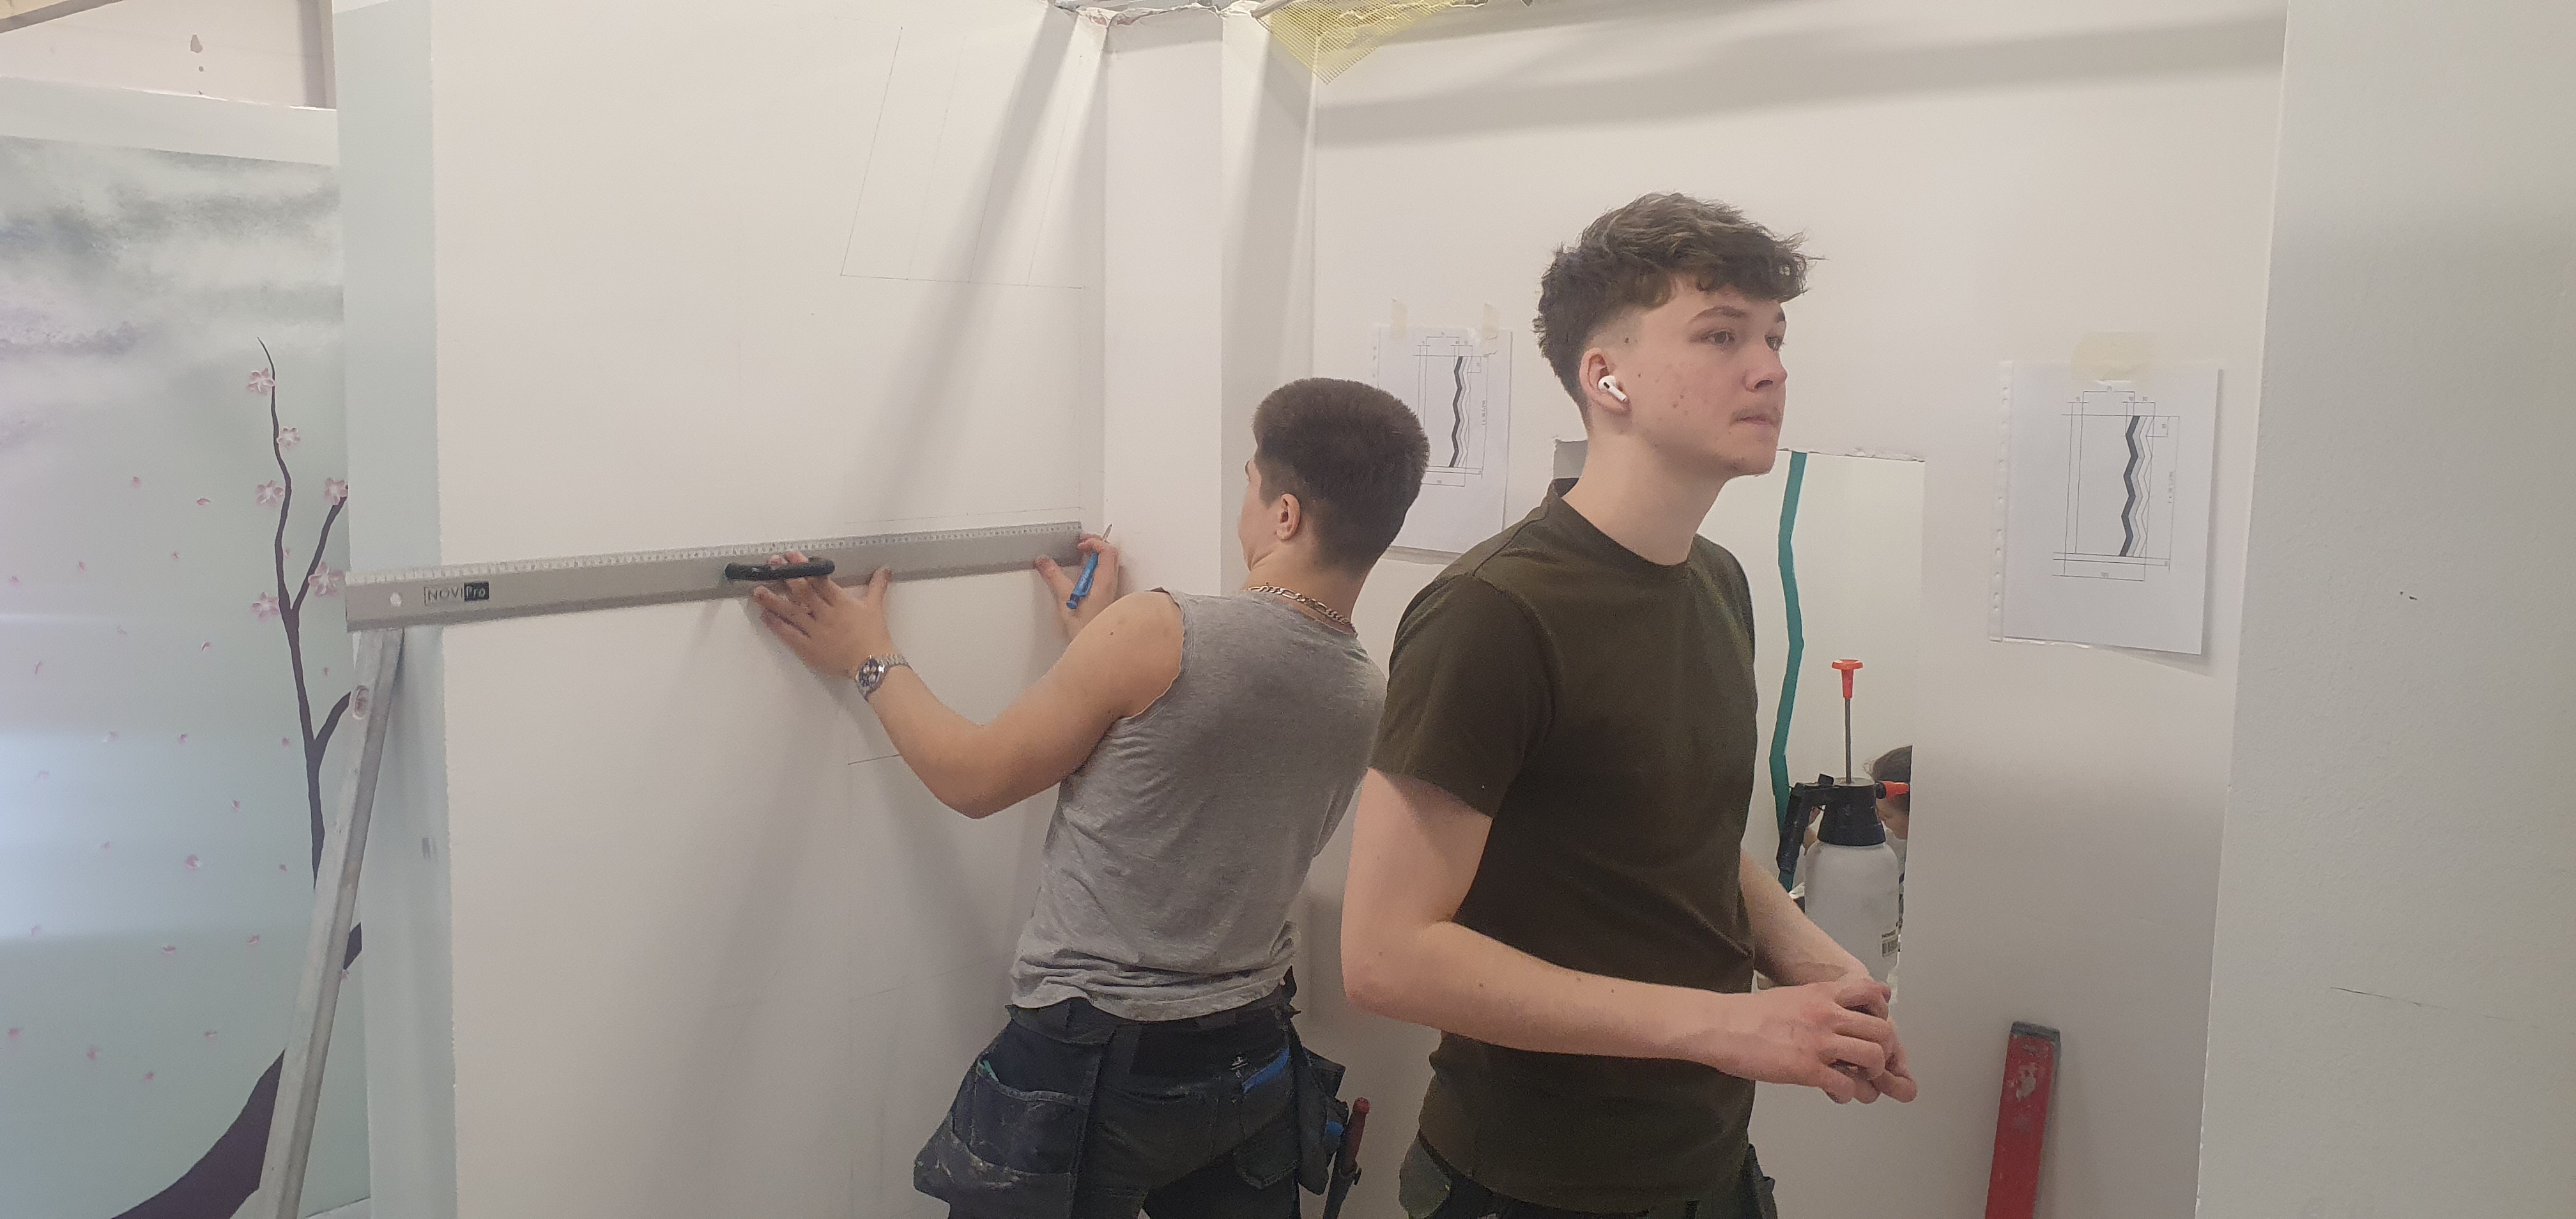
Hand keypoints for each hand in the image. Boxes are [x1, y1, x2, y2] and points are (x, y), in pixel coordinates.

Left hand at [752, 551, 895, 679]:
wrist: (873, 664)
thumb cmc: (874, 635)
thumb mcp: (876, 607)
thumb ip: (877, 586)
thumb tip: (885, 569)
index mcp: (841, 603)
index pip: (820, 581)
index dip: (805, 567)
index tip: (792, 556)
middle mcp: (826, 615)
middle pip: (803, 593)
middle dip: (787, 577)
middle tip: (773, 564)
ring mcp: (816, 632)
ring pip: (792, 613)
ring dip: (774, 601)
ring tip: (758, 590)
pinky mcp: (809, 649)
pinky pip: (790, 635)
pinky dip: (776, 625)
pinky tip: (765, 616)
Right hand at [1034, 533, 1120, 641]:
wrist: (1096, 649)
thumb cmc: (1085, 628)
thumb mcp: (1065, 599)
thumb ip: (1054, 577)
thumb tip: (1044, 561)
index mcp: (1104, 581)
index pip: (1107, 550)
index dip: (1094, 542)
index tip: (1079, 544)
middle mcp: (1111, 584)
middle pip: (1110, 554)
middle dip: (1095, 544)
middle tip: (1080, 544)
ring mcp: (1111, 590)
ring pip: (1109, 564)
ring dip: (1095, 556)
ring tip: (1080, 555)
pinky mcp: (1107, 596)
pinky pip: (1105, 574)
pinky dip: (1094, 567)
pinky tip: (1082, 573)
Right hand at [1681, 976, 1906, 1103]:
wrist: (1721, 1026)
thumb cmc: (1750, 1014)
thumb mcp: (1793, 994)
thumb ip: (1821, 1000)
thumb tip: (1839, 1006)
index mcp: (1824, 994)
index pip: (1873, 992)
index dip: (1883, 1012)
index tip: (1876, 1028)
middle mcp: (1828, 1014)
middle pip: (1883, 1031)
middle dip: (1885, 1051)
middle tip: (1873, 1063)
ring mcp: (1819, 1042)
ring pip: (1872, 1058)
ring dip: (1871, 1075)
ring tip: (1858, 1080)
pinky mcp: (1807, 1068)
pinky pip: (1846, 1085)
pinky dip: (1847, 1094)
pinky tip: (1836, 1093)